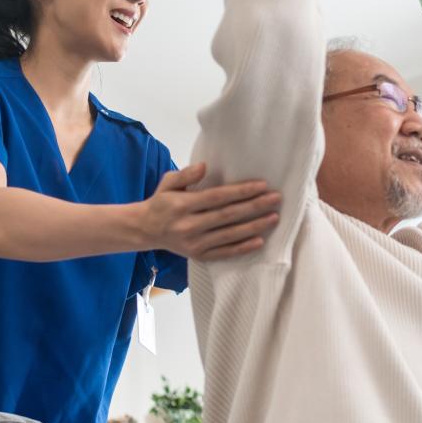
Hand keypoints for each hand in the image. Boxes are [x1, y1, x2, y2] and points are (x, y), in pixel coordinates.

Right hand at [140, 163, 281, 261]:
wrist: (145, 230)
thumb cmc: (162, 202)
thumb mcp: (168, 183)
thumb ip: (185, 174)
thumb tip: (204, 166)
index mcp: (182, 205)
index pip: (218, 197)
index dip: (241, 192)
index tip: (262, 185)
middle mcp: (189, 226)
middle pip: (228, 216)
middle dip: (255, 207)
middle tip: (276, 199)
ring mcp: (194, 244)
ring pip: (230, 235)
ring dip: (255, 226)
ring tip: (274, 218)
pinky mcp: (198, 256)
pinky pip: (224, 253)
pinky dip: (243, 248)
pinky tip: (260, 241)